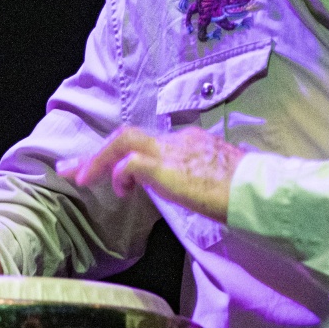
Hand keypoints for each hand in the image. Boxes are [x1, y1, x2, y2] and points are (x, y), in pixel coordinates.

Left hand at [59, 125, 242, 221]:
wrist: (254, 190)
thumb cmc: (246, 191)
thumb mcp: (221, 180)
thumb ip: (204, 178)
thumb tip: (200, 189)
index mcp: (193, 143)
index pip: (153, 143)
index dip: (129, 158)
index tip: (118, 175)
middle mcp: (178, 140)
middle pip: (129, 137)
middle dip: (99, 153)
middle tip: (74, 168)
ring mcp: (170, 150)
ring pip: (123, 141)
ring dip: (98, 159)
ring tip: (80, 177)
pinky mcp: (164, 166)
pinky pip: (130, 162)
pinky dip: (119, 173)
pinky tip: (120, 190)